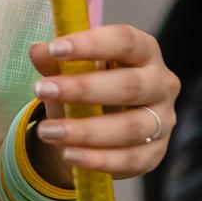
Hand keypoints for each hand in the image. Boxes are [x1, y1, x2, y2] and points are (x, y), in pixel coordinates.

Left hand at [28, 26, 179, 181]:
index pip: (124, 40)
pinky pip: (129, 159)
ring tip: (47, 131)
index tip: (54, 48)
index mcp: (144, 50)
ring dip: (85, 131)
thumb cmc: (90, 83)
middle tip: (41, 90)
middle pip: (129, 85)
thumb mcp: (70, 69)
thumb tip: (38, 51)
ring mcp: (163, 120)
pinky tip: (68, 155)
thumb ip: (55, 60)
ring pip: (130, 128)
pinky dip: (97, 159)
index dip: (91, 44)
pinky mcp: (155, 153)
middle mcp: (161, 83)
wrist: (101, 123)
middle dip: (82, 89)